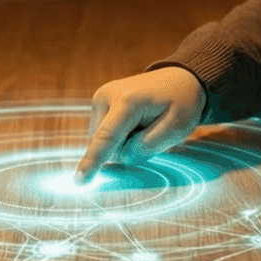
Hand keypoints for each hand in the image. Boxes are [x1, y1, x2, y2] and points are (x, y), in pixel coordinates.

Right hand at [74, 66, 206, 182]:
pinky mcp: (99, 102)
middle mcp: (107, 95)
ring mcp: (101, 97)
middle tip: (152, 130)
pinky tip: (135, 122)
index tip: (79, 181)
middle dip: (125, 147)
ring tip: (144, 124)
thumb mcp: (176, 128)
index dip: (92, 161)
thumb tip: (121, 157)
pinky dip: (119, 134)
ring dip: (122, 141)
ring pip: (102, 139)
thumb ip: (147, 147)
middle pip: (105, 142)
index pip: (106, 137)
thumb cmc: (181, 103)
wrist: (178, 79)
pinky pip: (104, 132)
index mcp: (127, 101)